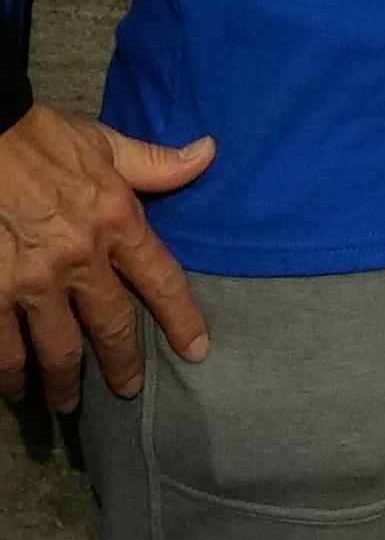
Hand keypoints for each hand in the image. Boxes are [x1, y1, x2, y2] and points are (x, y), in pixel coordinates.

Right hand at [0, 106, 214, 409]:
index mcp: (116, 221)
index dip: (182, 319)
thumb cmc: (44, 138)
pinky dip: (9, 372)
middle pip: (111, 327)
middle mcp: (80, 260)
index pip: (161, 280)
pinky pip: (4, 347)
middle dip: (121, 365)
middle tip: (128, 390)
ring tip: (65, 402)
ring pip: (57, 350)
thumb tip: (210, 152)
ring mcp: (33, 282)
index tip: (197, 351)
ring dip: (62, 382)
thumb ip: (156, 162)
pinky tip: (14, 384)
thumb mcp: (106, 143)